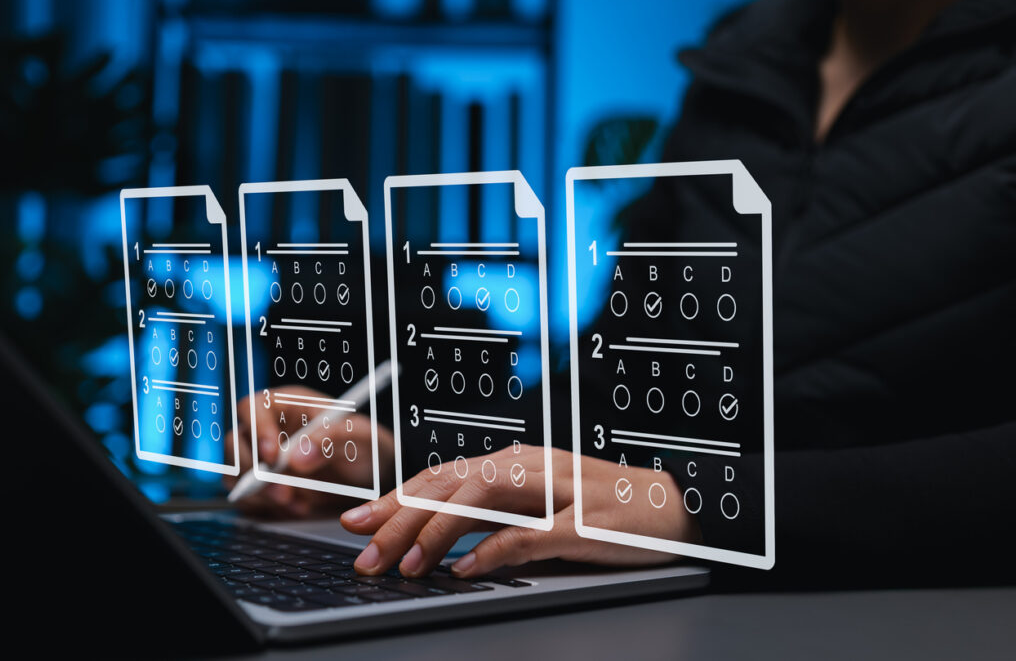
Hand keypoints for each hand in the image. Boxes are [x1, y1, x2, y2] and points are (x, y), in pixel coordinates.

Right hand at [223, 386, 394, 516]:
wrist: (371, 473)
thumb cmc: (364, 444)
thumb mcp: (358, 436)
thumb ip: (331, 439)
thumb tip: (297, 456)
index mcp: (289, 404)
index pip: (255, 407)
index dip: (258, 430)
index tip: (274, 457)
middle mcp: (270, 428)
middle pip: (238, 442)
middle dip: (256, 471)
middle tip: (284, 491)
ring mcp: (262, 457)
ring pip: (236, 471)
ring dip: (260, 492)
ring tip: (295, 502)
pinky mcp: (264, 484)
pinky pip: (247, 496)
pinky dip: (266, 506)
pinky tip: (295, 506)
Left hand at [340, 446, 698, 577]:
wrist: (674, 503)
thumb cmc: (605, 506)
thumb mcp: (541, 502)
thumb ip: (496, 513)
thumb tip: (442, 538)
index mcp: (516, 461)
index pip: (442, 475)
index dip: (396, 497)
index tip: (357, 522)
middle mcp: (530, 467)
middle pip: (450, 484)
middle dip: (399, 517)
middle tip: (362, 551)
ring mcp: (556, 492)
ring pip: (480, 500)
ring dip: (436, 532)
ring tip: (404, 565)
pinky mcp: (583, 523)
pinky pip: (529, 535)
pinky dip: (492, 551)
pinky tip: (465, 570)